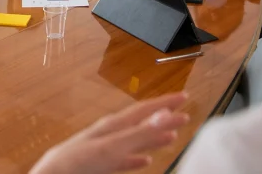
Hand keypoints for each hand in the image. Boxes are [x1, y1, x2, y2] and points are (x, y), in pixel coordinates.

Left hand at [30, 93, 189, 173]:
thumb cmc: (77, 161)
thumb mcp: (113, 145)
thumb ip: (139, 132)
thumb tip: (166, 115)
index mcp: (113, 125)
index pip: (145, 110)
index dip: (165, 103)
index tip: (184, 96)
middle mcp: (109, 134)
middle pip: (141, 123)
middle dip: (162, 118)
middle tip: (182, 113)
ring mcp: (104, 149)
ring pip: (134, 141)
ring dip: (152, 138)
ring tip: (170, 137)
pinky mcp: (100, 166)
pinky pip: (124, 160)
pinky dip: (137, 159)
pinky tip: (144, 161)